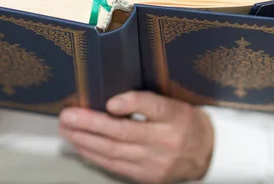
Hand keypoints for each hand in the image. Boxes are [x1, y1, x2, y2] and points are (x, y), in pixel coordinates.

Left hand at [59, 91, 213, 183]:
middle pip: (124, 132)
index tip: (111, 101)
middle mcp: (166, 140)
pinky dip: (95, 155)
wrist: (206, 153)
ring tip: (67, 130)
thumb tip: (109, 98)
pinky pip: (116, 167)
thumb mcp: (173, 102)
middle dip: (91, 124)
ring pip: (114, 152)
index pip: (153, 106)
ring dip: (86, 141)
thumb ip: (146, 101)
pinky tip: (81, 146)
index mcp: (175, 115)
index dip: (131, 103)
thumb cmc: (184, 121)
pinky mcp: (148, 177)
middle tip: (68, 116)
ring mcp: (156, 162)